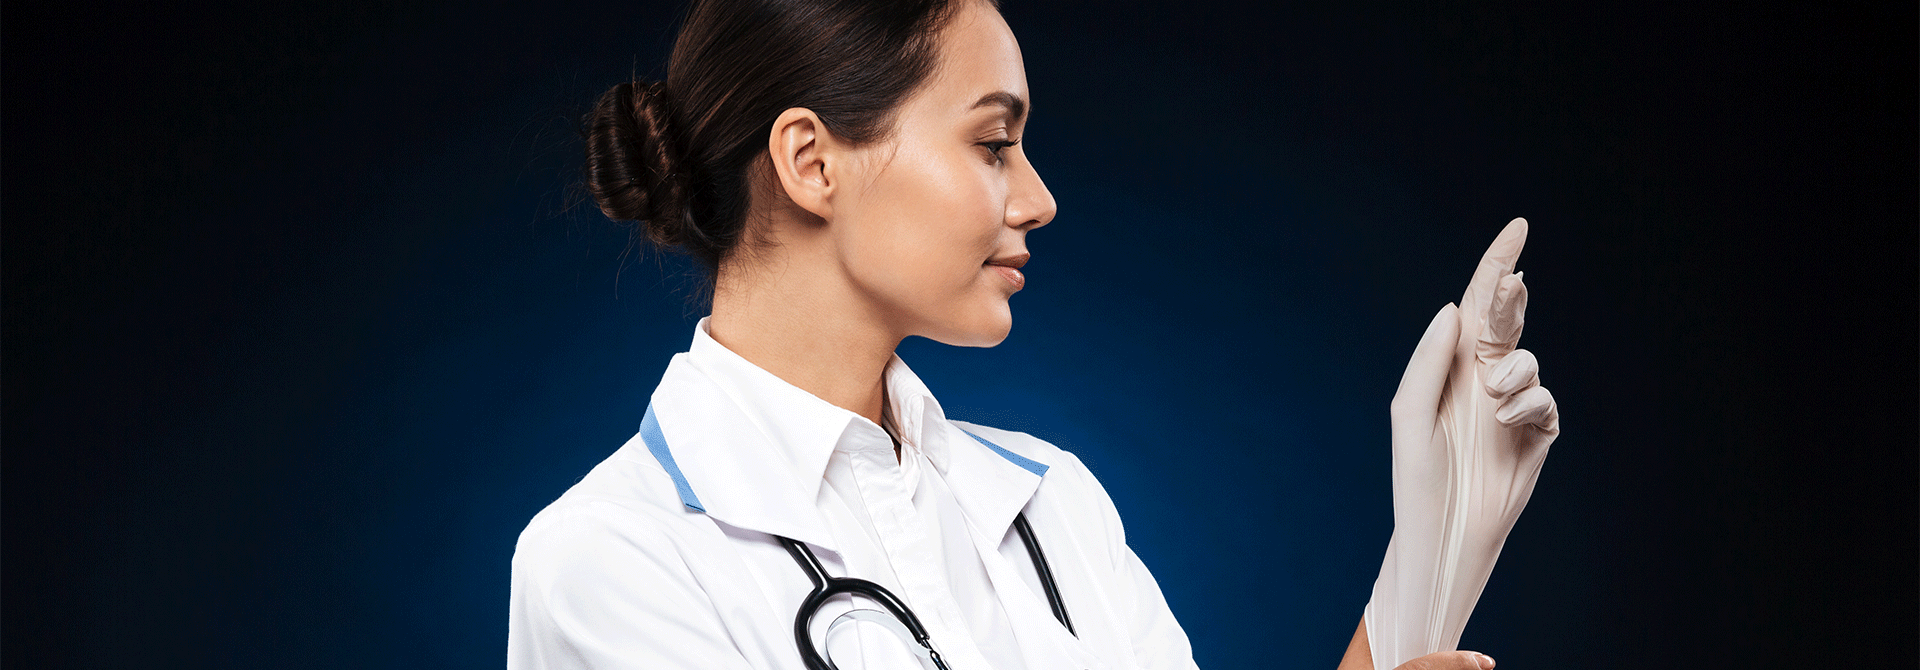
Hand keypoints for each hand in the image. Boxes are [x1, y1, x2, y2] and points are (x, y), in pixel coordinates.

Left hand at [1367, 218, 1560, 667]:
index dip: (1497, 265)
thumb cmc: (1417, 474)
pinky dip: (1527, 406)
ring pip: (1528, 361)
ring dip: (1513, 372)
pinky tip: (1508, 425)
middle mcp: (1483, 376)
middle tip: (1511, 286)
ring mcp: (1512, 403)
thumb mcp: (1410, 411)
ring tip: (1492, 399)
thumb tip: (1452, 308)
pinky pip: (1544, 402)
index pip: (1477, 304)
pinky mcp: (1537, 432)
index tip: (1518, 226)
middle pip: (1507, 319)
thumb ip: (1429, 358)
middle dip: (1511, 297)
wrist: (1446, 528)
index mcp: (1451, 364)